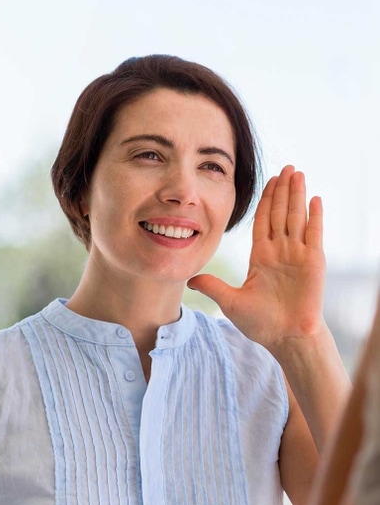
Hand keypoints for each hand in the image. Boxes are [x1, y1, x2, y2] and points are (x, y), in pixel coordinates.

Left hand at [188, 165, 325, 353]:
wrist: (285, 337)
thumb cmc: (261, 323)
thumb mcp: (230, 301)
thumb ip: (212, 286)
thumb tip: (190, 279)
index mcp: (262, 258)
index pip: (263, 222)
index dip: (265, 201)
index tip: (267, 181)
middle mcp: (280, 252)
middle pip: (280, 213)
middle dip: (282, 190)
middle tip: (286, 167)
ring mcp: (298, 255)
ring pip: (296, 217)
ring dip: (296, 194)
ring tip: (297, 172)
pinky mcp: (313, 262)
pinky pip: (313, 234)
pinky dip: (314, 216)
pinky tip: (314, 198)